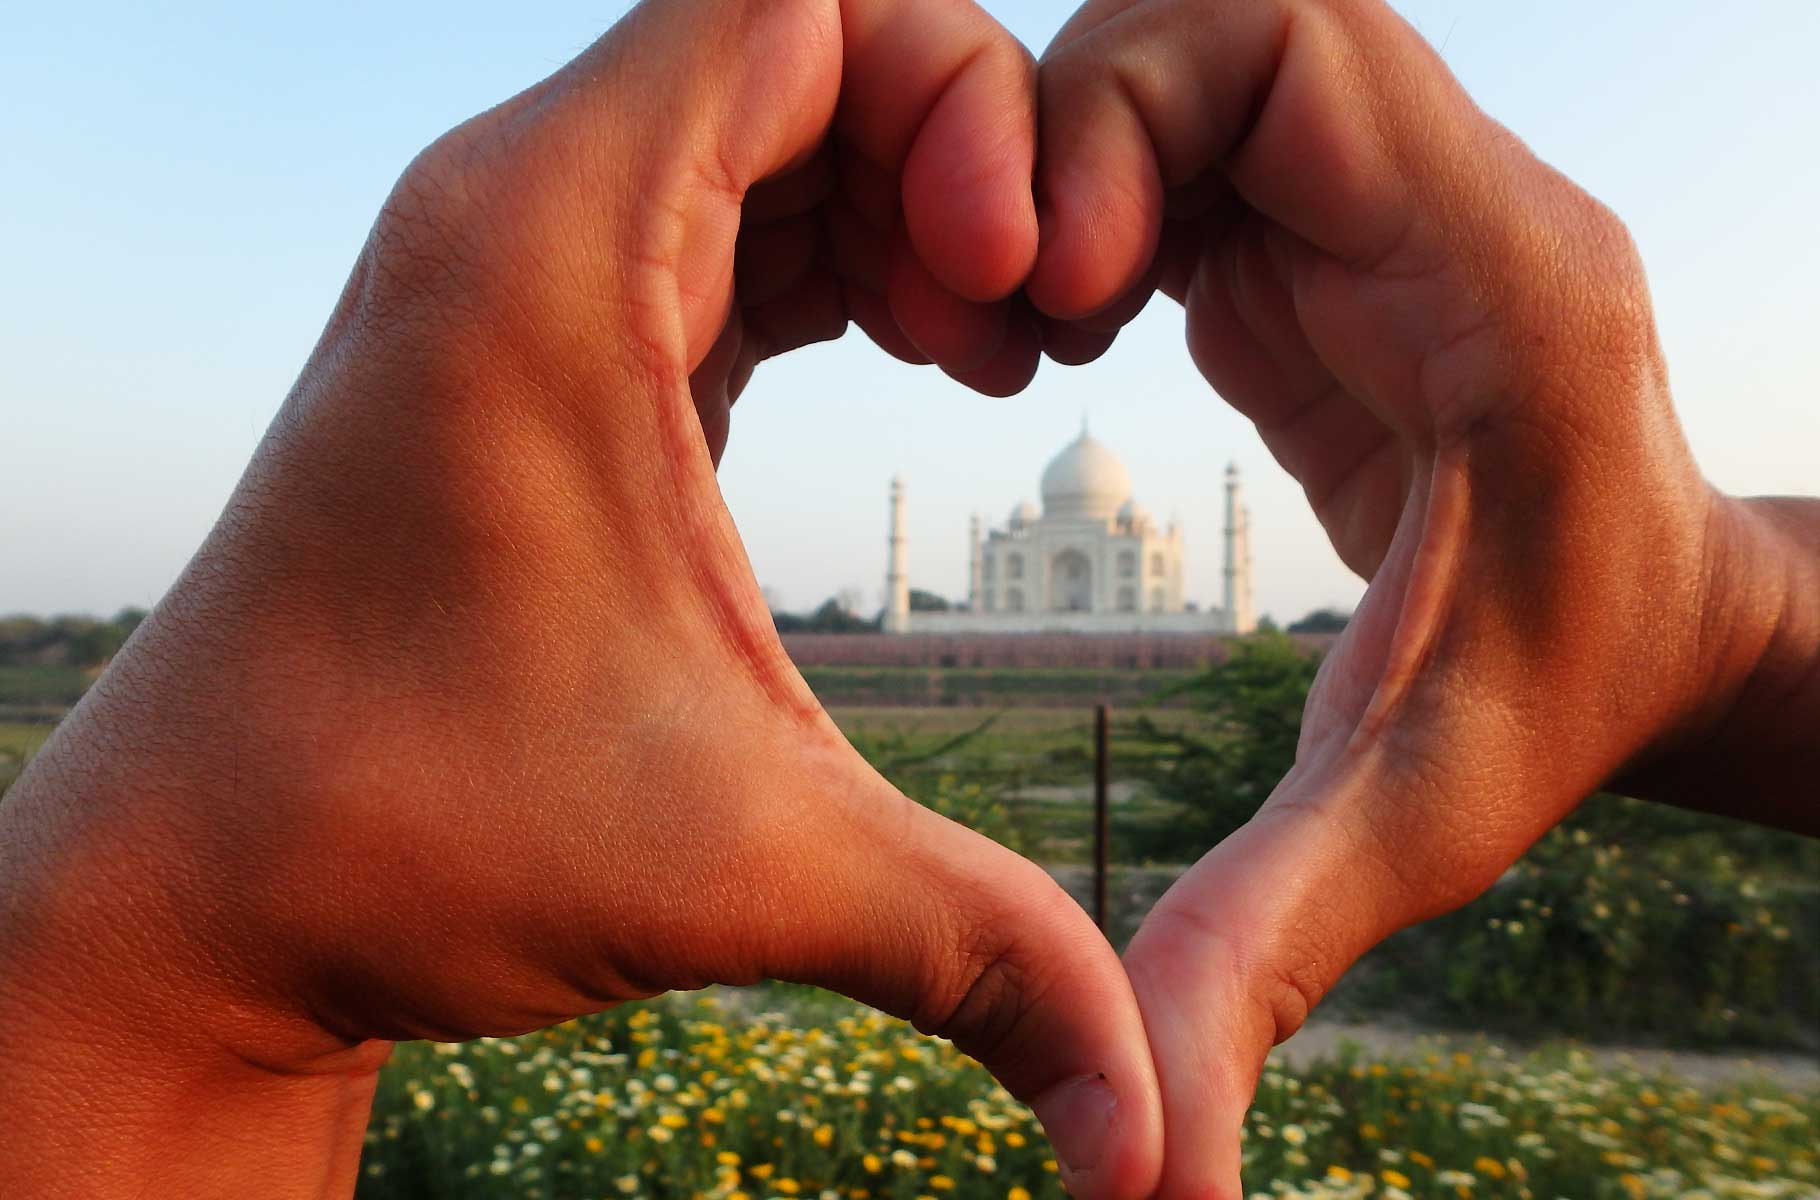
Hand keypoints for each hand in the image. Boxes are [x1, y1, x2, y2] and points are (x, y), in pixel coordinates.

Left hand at [0, 3, 1162, 1195]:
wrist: (187, 893)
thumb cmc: (403, 838)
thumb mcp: (742, 868)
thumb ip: (981, 957)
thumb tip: (1154, 1144)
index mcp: (552, 246)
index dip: (958, 89)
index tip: (1017, 280)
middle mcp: (514, 213)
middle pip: (795, 37)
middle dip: (955, 148)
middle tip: (1016, 329)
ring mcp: (512, 267)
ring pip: (757, 121)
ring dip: (897, 201)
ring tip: (976, 354)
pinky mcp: (527, 339)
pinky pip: (713, 213)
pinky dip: (829, 251)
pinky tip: (902, 362)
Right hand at [1028, 1, 1781, 1195]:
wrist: (1659, 635)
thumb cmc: (1563, 704)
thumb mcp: (1408, 820)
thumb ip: (1261, 958)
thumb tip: (1142, 1186)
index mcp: (1488, 269)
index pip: (1294, 43)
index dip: (1134, 115)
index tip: (1076, 292)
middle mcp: (1434, 195)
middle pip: (1210, 13)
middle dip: (1073, 124)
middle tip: (1023, 305)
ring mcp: (1375, 198)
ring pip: (1177, 56)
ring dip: (1068, 159)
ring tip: (1028, 323)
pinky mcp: (1321, 232)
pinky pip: (1176, 134)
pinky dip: (1087, 194)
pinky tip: (1059, 324)